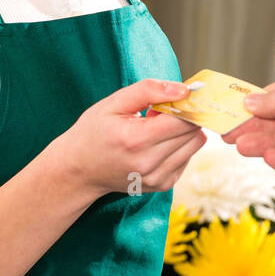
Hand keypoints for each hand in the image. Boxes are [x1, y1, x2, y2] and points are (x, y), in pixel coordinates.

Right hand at [52, 79, 206, 198]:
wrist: (79, 170)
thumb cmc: (94, 132)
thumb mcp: (113, 103)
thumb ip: (148, 90)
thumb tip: (183, 90)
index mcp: (136, 140)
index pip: (183, 120)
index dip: (186, 105)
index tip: (178, 96)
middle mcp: (149, 163)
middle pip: (193, 133)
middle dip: (184, 116)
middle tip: (160, 112)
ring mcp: (157, 178)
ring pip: (195, 145)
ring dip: (183, 132)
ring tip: (156, 128)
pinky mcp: (162, 185)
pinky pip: (187, 158)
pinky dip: (178, 146)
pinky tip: (156, 143)